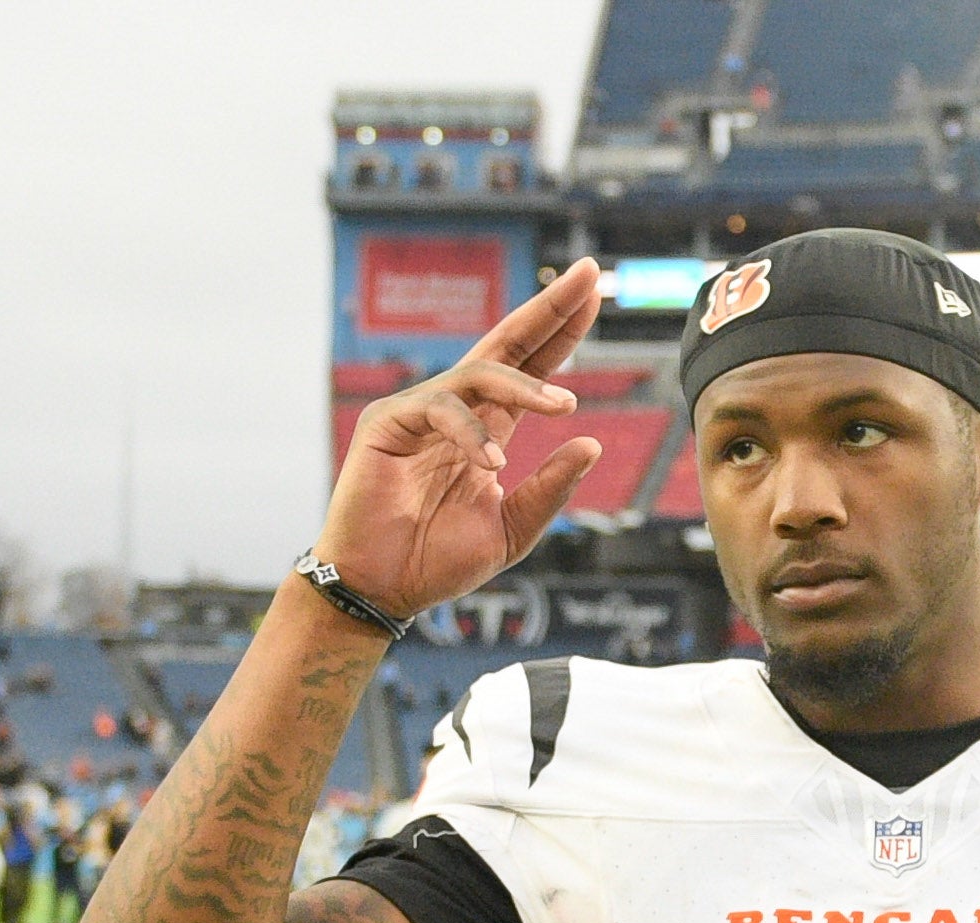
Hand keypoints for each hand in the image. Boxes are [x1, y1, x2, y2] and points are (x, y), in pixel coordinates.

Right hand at [310, 259, 606, 620]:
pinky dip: (474, 433)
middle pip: (507, 344)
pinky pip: (442, 408)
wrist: (383, 590)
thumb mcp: (512, 528)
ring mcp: (421, 411)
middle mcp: (457, 410)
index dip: (562, 331)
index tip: (596, 295)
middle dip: (549, 309)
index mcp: (487, 430)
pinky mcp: (388, 421)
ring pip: (481, 372)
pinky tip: (493, 465)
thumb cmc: (436, 561)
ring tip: (566, 405)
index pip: (531, 367)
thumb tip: (592, 443)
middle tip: (589, 275)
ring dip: (528, 384)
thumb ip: (549, 488)